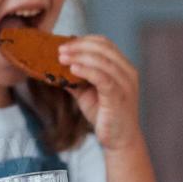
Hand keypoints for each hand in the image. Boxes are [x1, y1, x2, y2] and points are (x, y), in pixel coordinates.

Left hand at [58, 35, 142, 150]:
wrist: (119, 140)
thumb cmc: (105, 115)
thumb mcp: (87, 93)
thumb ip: (75, 79)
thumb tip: (55, 67)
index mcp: (123, 67)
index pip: (104, 44)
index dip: (83, 41)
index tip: (64, 45)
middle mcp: (127, 72)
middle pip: (103, 48)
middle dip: (79, 46)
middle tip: (60, 50)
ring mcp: (125, 84)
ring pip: (102, 61)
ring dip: (79, 56)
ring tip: (62, 58)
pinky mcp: (119, 96)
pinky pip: (103, 78)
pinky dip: (87, 70)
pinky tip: (72, 69)